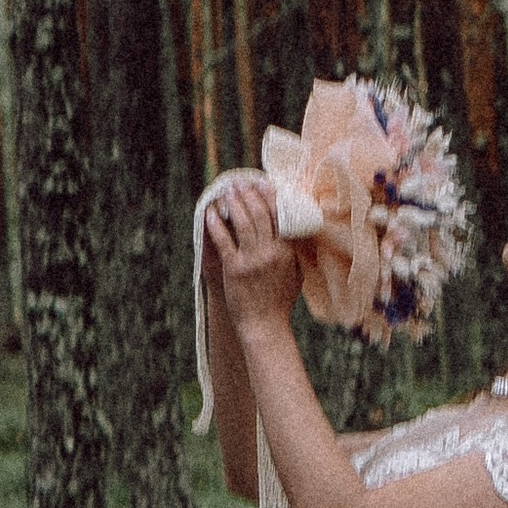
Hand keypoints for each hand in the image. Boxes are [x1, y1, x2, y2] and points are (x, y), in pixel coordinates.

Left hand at [207, 175, 301, 326]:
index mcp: (286, 251)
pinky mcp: (235, 269)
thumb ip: (295, 253)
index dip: (269, 196)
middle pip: (260, 214)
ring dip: (233, 203)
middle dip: (248, 194)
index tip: (261, 182)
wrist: (264, 325)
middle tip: (239, 182)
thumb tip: (297, 233)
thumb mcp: (296, 275)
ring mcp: (253, 260)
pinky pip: (224, 241)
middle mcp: (271, 252)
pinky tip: (210, 214)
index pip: (279, 216)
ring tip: (226, 191)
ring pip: (242, 223)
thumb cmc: (279, 302)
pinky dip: (216, 225)